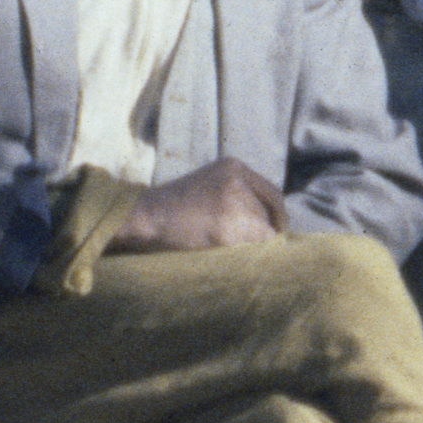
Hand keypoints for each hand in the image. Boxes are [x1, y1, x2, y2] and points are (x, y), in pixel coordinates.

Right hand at [109, 159, 286, 255]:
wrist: (146, 216)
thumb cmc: (175, 207)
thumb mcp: (208, 184)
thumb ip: (236, 193)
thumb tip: (268, 222)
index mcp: (233, 167)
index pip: (271, 193)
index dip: (276, 215)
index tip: (276, 231)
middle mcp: (237, 180)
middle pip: (269, 212)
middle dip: (265, 232)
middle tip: (253, 246)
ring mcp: (232, 202)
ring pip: (263, 232)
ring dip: (254, 245)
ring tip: (232, 249)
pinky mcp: (225, 227)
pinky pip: (251, 246)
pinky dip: (247, 255)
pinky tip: (227, 254)